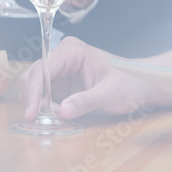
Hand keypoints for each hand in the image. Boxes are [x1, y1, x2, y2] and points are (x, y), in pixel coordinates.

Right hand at [16, 36, 149, 119]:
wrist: (139, 85)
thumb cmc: (129, 83)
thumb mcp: (109, 93)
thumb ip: (86, 101)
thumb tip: (63, 111)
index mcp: (72, 51)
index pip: (42, 69)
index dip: (34, 92)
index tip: (31, 114)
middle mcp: (62, 57)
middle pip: (32, 77)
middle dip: (36, 100)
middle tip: (46, 119)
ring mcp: (60, 71)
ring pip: (34, 88)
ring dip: (40, 106)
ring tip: (58, 117)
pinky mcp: (61, 85)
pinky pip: (44, 98)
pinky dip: (46, 109)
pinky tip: (59, 116)